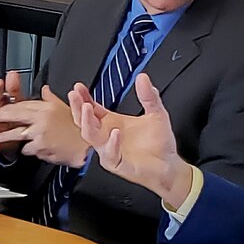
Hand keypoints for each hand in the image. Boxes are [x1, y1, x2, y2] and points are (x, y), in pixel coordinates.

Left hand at [0, 84, 87, 166]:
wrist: (89, 146)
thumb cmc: (80, 128)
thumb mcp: (66, 108)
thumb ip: (51, 99)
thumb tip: (45, 90)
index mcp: (47, 107)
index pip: (22, 104)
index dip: (7, 107)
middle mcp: (42, 118)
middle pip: (14, 115)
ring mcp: (40, 133)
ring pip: (16, 133)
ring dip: (5, 136)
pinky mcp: (41, 147)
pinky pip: (26, 148)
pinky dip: (25, 149)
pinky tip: (27, 148)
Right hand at [69, 74, 195, 208]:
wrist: (168, 165)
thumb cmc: (159, 143)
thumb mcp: (156, 114)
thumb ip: (149, 96)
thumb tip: (143, 77)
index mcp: (111, 123)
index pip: (92, 109)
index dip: (84, 98)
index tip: (79, 87)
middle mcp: (106, 136)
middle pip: (84, 121)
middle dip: (77, 107)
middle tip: (75, 95)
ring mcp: (108, 150)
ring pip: (90, 137)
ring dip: (87, 122)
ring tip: (87, 107)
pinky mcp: (117, 163)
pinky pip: (109, 154)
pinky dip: (111, 143)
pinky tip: (115, 132)